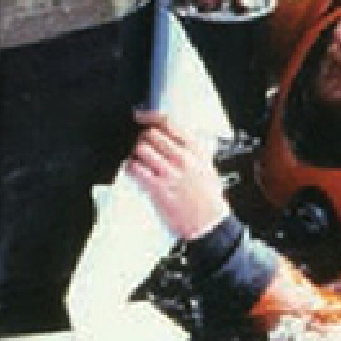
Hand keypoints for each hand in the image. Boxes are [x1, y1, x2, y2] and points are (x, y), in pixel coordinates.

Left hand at [126, 110, 228, 239]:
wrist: (210, 224)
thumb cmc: (209, 199)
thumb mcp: (207, 167)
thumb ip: (192, 151)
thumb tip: (173, 137)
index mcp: (196, 151)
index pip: (170, 124)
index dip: (150, 117)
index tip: (141, 116)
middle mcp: (183, 159)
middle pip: (151, 135)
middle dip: (142, 138)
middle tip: (141, 145)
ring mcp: (170, 173)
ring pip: (141, 149)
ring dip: (135, 152)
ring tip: (137, 158)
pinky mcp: (157, 188)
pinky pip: (136, 169)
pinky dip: (130, 167)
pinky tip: (132, 170)